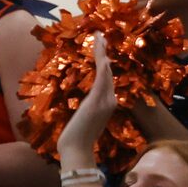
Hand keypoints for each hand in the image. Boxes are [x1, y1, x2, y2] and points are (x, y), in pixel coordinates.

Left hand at [58, 40, 117, 169]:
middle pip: (108, 71)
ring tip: (100, 38)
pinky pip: (101, 79)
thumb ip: (89, 109)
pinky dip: (102, 66)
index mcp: (108, 103)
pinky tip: (102, 55)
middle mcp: (110, 100)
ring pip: (105, 71)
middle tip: (101, 36)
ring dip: (102, 53)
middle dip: (104, 52)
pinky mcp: (96, 101)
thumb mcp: (85, 120)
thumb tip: (86, 105)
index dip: (105, 63)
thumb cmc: (77, 139)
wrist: (77, 150)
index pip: (106, 79)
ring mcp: (105, 100)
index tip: (101, 50)